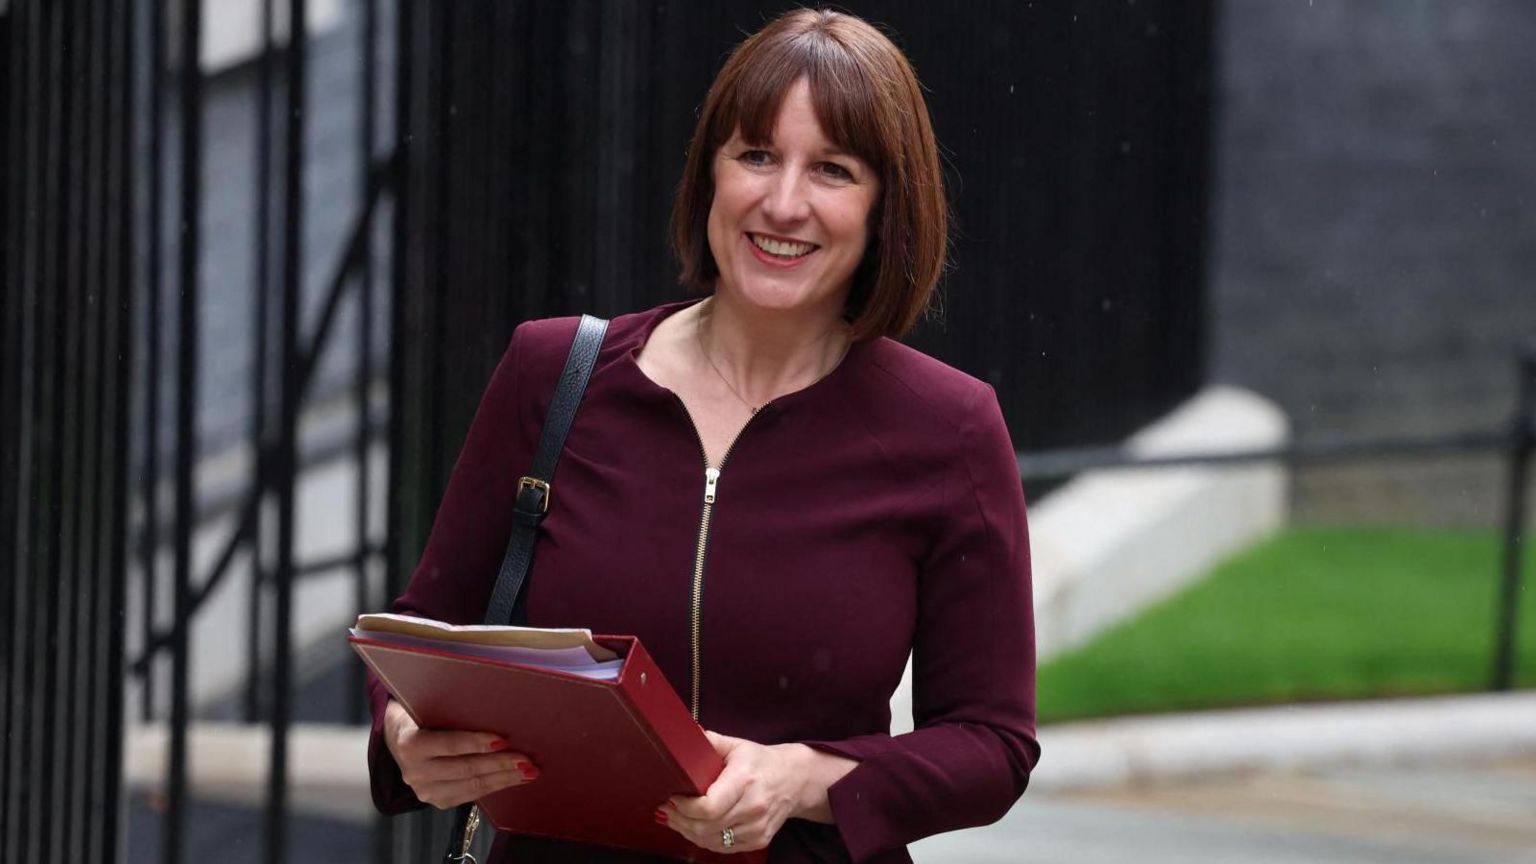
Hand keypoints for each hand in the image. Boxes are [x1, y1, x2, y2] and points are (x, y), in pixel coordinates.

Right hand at [382, 699, 538, 808]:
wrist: (399, 737)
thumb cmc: (423, 714)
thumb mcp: (430, 706)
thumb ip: (454, 709)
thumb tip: (497, 707)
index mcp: (410, 743)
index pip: (450, 744)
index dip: (477, 743)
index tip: (503, 740)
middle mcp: (414, 771)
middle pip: (465, 769)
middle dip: (500, 764)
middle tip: (527, 760)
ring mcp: (424, 790)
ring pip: (472, 786)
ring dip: (503, 779)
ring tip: (528, 772)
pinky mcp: (436, 801)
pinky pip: (470, 796)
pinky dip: (495, 787)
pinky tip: (513, 780)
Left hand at [658, 730, 856, 853]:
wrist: (795, 780)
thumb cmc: (762, 761)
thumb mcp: (737, 746)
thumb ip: (710, 741)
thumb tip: (685, 734)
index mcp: (744, 780)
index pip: (709, 807)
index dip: (685, 808)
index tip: (672, 798)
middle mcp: (753, 807)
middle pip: (706, 827)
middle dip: (680, 820)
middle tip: (666, 810)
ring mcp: (758, 827)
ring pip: (712, 841)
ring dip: (689, 832)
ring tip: (676, 820)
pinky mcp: (759, 840)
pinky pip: (724, 848)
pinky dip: (705, 841)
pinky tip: (695, 829)